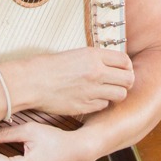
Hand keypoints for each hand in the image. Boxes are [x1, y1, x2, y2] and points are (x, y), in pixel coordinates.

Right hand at [0, 47, 133, 118]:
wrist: (32, 82)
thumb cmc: (50, 66)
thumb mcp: (77, 54)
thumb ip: (97, 59)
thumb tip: (114, 65)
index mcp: (94, 56)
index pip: (125, 61)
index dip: (126, 67)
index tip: (122, 71)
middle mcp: (97, 72)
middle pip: (128, 79)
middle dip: (126, 82)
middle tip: (118, 84)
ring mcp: (92, 90)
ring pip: (120, 95)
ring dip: (115, 94)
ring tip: (105, 93)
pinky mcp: (85, 106)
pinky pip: (103, 106)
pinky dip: (100, 103)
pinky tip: (90, 99)